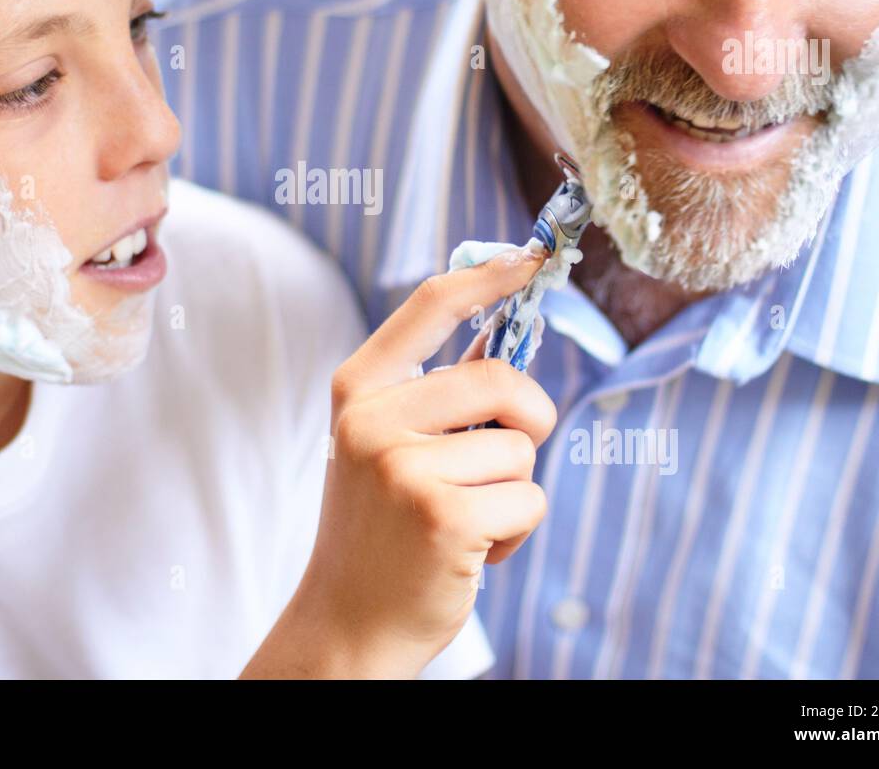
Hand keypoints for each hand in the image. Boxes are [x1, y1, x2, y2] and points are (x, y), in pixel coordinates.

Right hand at [245, 246, 555, 677]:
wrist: (347, 622)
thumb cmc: (380, 529)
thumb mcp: (385, 445)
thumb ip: (436, 393)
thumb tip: (504, 332)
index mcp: (358, 390)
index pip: (431, 305)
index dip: (489, 274)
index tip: (531, 256)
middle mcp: (372, 419)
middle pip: (500, 378)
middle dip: (528, 420)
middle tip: (504, 456)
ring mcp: (404, 466)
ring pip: (521, 447)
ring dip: (513, 489)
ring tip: (464, 518)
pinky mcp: (443, 514)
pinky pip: (529, 498)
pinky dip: (517, 531)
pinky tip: (470, 552)